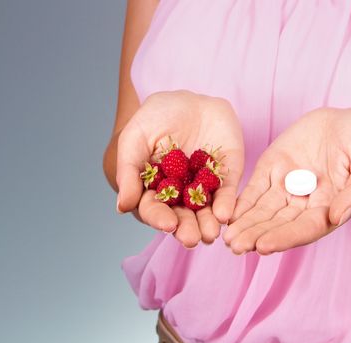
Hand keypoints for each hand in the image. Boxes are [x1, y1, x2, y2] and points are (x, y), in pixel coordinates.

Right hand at [116, 90, 244, 247]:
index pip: (155, 209)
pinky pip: (228, 193)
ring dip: (208, 223)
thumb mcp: (135, 138)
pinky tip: (225, 214)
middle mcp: (180, 194)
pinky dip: (227, 204)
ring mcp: (204, 186)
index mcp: (154, 189)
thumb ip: (129, 171)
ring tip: (210, 233)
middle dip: (187, 228)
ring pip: (206, 210)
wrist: (189, 97)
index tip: (167, 225)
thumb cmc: (156, 118)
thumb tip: (122, 207)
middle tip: (192, 238)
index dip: (160, 218)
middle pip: (183, 216)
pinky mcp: (227, 176)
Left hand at [224, 108, 350, 254]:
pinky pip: (254, 188)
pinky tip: (226, 213)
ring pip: (262, 210)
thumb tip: (338, 216)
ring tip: (227, 238)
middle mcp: (305, 204)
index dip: (285, 237)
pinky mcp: (273, 169)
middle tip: (235, 246)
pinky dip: (240, 201)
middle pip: (278, 225)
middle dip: (256, 236)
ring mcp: (287, 187)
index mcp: (330, 208)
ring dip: (245, 224)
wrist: (350, 122)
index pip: (305, 228)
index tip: (264, 246)